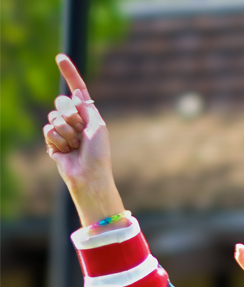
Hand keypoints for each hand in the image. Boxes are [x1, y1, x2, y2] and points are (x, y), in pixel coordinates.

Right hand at [41, 54, 123, 226]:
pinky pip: (48, 130)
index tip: (60, 57)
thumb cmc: (98, 152)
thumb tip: (77, 92)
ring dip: (66, 132)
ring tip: (75, 145)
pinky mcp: (52, 141)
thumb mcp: (97, 125)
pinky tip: (66, 151)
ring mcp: (62, 130)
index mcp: (87, 113)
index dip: (69, 73)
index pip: (77, 89)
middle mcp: (74, 119)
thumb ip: (86, 107)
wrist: (89, 174)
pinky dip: (58, 140)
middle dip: (70, 115)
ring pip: (53, 117)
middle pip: (61, 102)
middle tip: (80, 132)